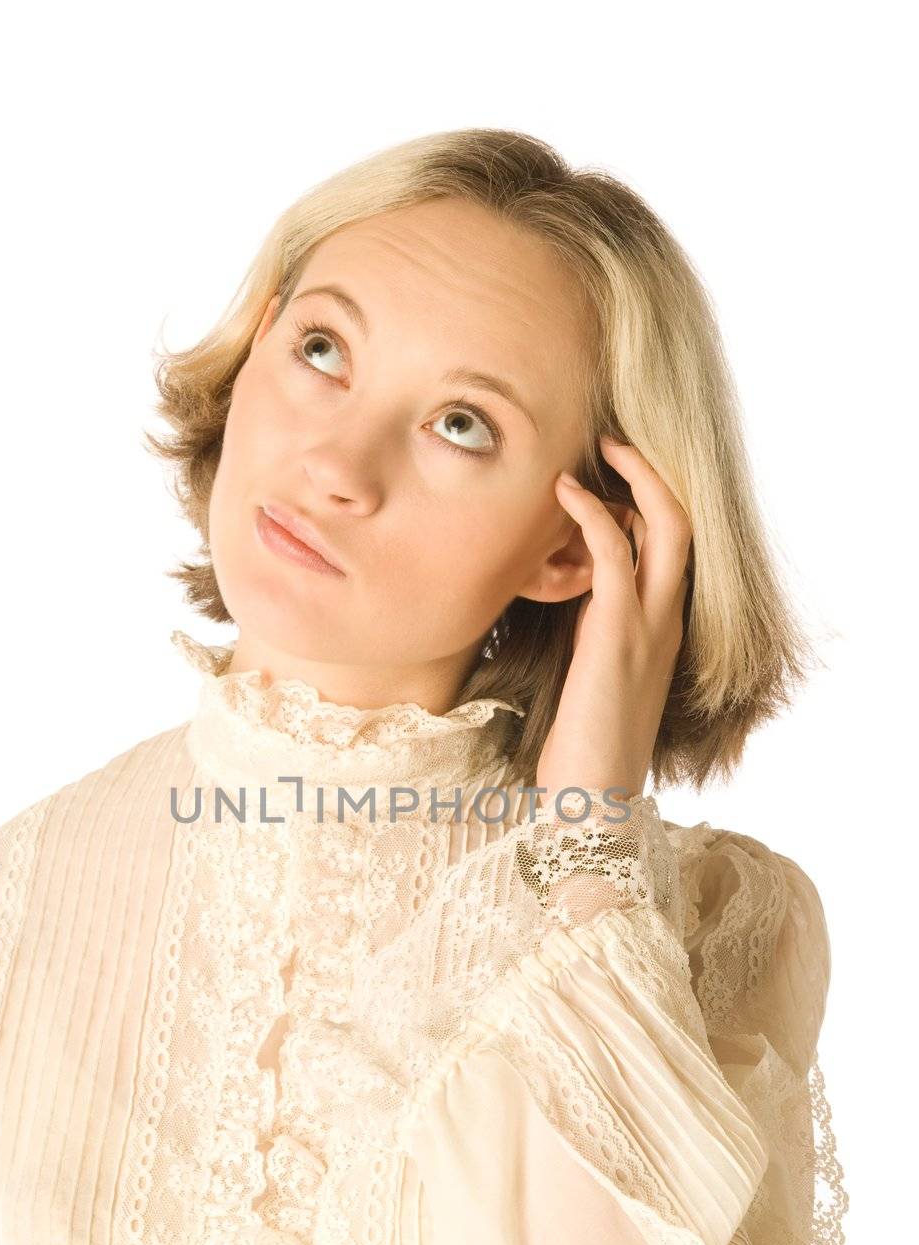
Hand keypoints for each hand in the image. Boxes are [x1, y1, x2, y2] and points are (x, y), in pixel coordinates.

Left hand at [535, 435, 691, 810]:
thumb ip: (589, 638)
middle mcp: (664, 621)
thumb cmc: (581, 750)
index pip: (670, 550)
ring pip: (666, 527)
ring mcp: (647, 625)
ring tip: (598, 448)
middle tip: (616, 441)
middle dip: (655, 475)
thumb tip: (563, 607)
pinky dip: (592, 513)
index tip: (612, 476)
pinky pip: (614, 552)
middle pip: (683, 525)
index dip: (649, 504)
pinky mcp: (618, 632)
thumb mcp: (588, 680)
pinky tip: (563, 492)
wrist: (592, 800)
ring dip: (635, 478)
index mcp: (659, 631)